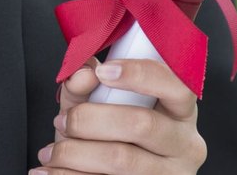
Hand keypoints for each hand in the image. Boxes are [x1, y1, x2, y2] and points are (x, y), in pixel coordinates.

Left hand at [31, 59, 206, 173]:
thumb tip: (84, 74)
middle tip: (62, 121)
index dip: (141, 75)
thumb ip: (87, 85)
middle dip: (90, 119)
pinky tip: (52, 171)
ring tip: (52, 152)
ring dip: (74, 153)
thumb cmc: (108, 136)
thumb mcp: (98, 105)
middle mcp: (184, 146)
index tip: (103, 71)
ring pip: (121, 160)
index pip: (178, 86)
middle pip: (142, 124)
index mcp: (180, 113)